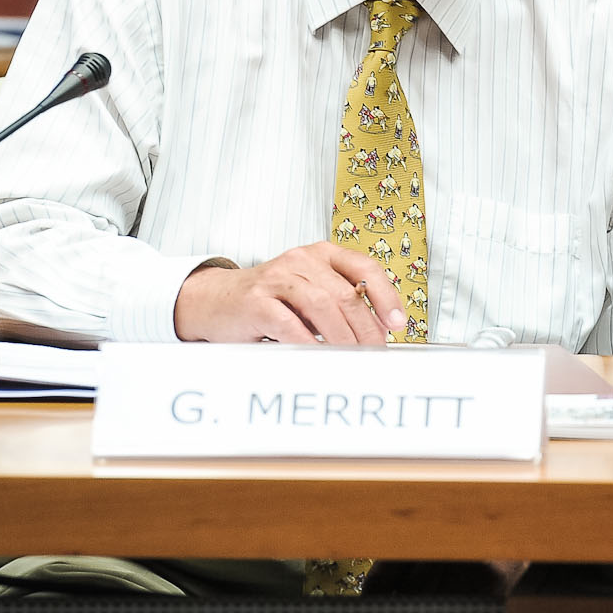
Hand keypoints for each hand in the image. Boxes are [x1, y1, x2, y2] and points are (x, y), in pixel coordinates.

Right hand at [173, 243, 406, 344]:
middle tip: (376, 353)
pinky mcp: (256, 301)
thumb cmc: (269, 301)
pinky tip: (319, 357)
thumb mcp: (309, 294)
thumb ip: (341, 304)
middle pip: (345, 293)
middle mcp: (301, 260)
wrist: (215, 301)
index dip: (386, 295)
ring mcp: (277, 278)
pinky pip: (290, 323)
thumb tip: (379, 330)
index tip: (398, 323)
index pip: (364, 267)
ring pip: (322, 305)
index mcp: (321, 254)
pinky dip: (309, 343)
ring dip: (343, 337)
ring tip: (353, 358)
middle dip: (366, 328)